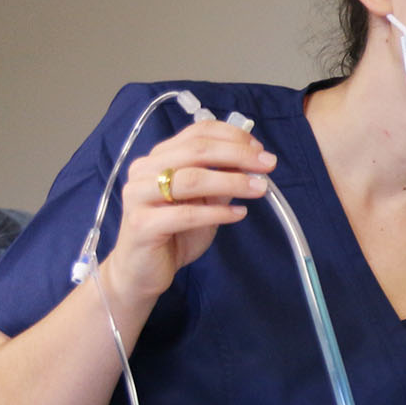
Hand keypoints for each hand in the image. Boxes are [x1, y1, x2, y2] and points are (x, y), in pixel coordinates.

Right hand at [101, 120, 275, 304]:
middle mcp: (144, 171)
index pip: (196, 133)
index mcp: (159, 158)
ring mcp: (138, 196)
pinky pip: (185, 215)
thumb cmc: (174, 233)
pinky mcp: (141, 224)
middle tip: (267, 164)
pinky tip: (238, 214)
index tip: (258, 148)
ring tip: (259, 188)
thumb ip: (223, 181)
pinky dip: (217, 213)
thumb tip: (254, 161)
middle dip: (238, 154)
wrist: (141, 271)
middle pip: (196, 150)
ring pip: (191, 179)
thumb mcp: (205, 202)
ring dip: (232, 181)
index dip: (231, 136)